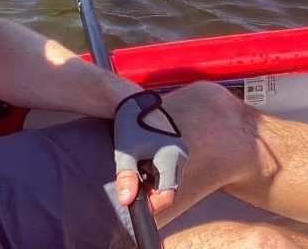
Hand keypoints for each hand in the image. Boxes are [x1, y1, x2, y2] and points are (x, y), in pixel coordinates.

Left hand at [113, 91, 188, 209]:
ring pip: (172, 179)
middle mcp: (182, 154)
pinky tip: (145, 165)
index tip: (137, 202)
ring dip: (156, 183)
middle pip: (172, 188)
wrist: (134, 103)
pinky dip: (159, 174)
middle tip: (135, 189)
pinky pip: (172, 169)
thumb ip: (127, 179)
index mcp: (171, 156)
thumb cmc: (129, 127)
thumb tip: (127, 201)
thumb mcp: (125, 155)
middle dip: (154, 194)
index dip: (153, 203)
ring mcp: (182, 150)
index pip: (168, 193)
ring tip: (138, 174)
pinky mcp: (178, 148)